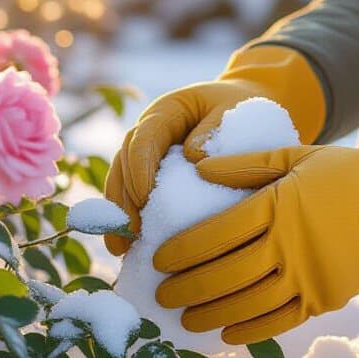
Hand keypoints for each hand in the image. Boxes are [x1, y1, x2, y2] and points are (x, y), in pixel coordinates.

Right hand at [102, 46, 324, 254]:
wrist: (240, 110)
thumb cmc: (239, 109)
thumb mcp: (232, 110)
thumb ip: (215, 128)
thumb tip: (194, 158)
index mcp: (166, 111)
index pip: (145, 136)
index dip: (139, 166)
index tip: (143, 196)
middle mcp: (148, 132)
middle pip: (125, 162)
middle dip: (124, 198)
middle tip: (131, 231)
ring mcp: (146, 155)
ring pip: (120, 181)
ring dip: (118, 214)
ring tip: (120, 247)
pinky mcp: (150, 176)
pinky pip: (131, 196)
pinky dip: (126, 220)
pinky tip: (126, 248)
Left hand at [152, 112, 358, 343]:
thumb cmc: (348, 172)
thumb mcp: (296, 155)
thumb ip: (246, 163)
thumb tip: (198, 168)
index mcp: (277, 205)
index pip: (216, 233)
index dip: (183, 250)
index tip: (159, 259)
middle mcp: (289, 245)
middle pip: (224, 273)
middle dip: (187, 287)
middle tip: (162, 295)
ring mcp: (308, 275)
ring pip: (247, 303)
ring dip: (211, 314)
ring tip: (185, 318)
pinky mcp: (326, 297)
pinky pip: (280, 321)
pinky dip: (250, 330)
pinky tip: (227, 332)